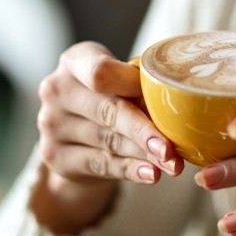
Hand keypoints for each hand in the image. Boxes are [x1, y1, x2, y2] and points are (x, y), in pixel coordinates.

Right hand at [32, 41, 183, 233]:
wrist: (75, 134)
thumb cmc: (109, 97)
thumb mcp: (119, 82)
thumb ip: (140, 86)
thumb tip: (183, 103)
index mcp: (75, 61)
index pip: (100, 72)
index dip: (132, 86)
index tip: (161, 97)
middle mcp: (57, 89)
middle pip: (107, 111)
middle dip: (144, 131)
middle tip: (171, 148)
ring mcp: (51, 124)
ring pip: (108, 141)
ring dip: (144, 155)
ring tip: (172, 165)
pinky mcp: (54, 156)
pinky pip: (100, 164)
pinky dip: (130, 170)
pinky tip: (151, 174)